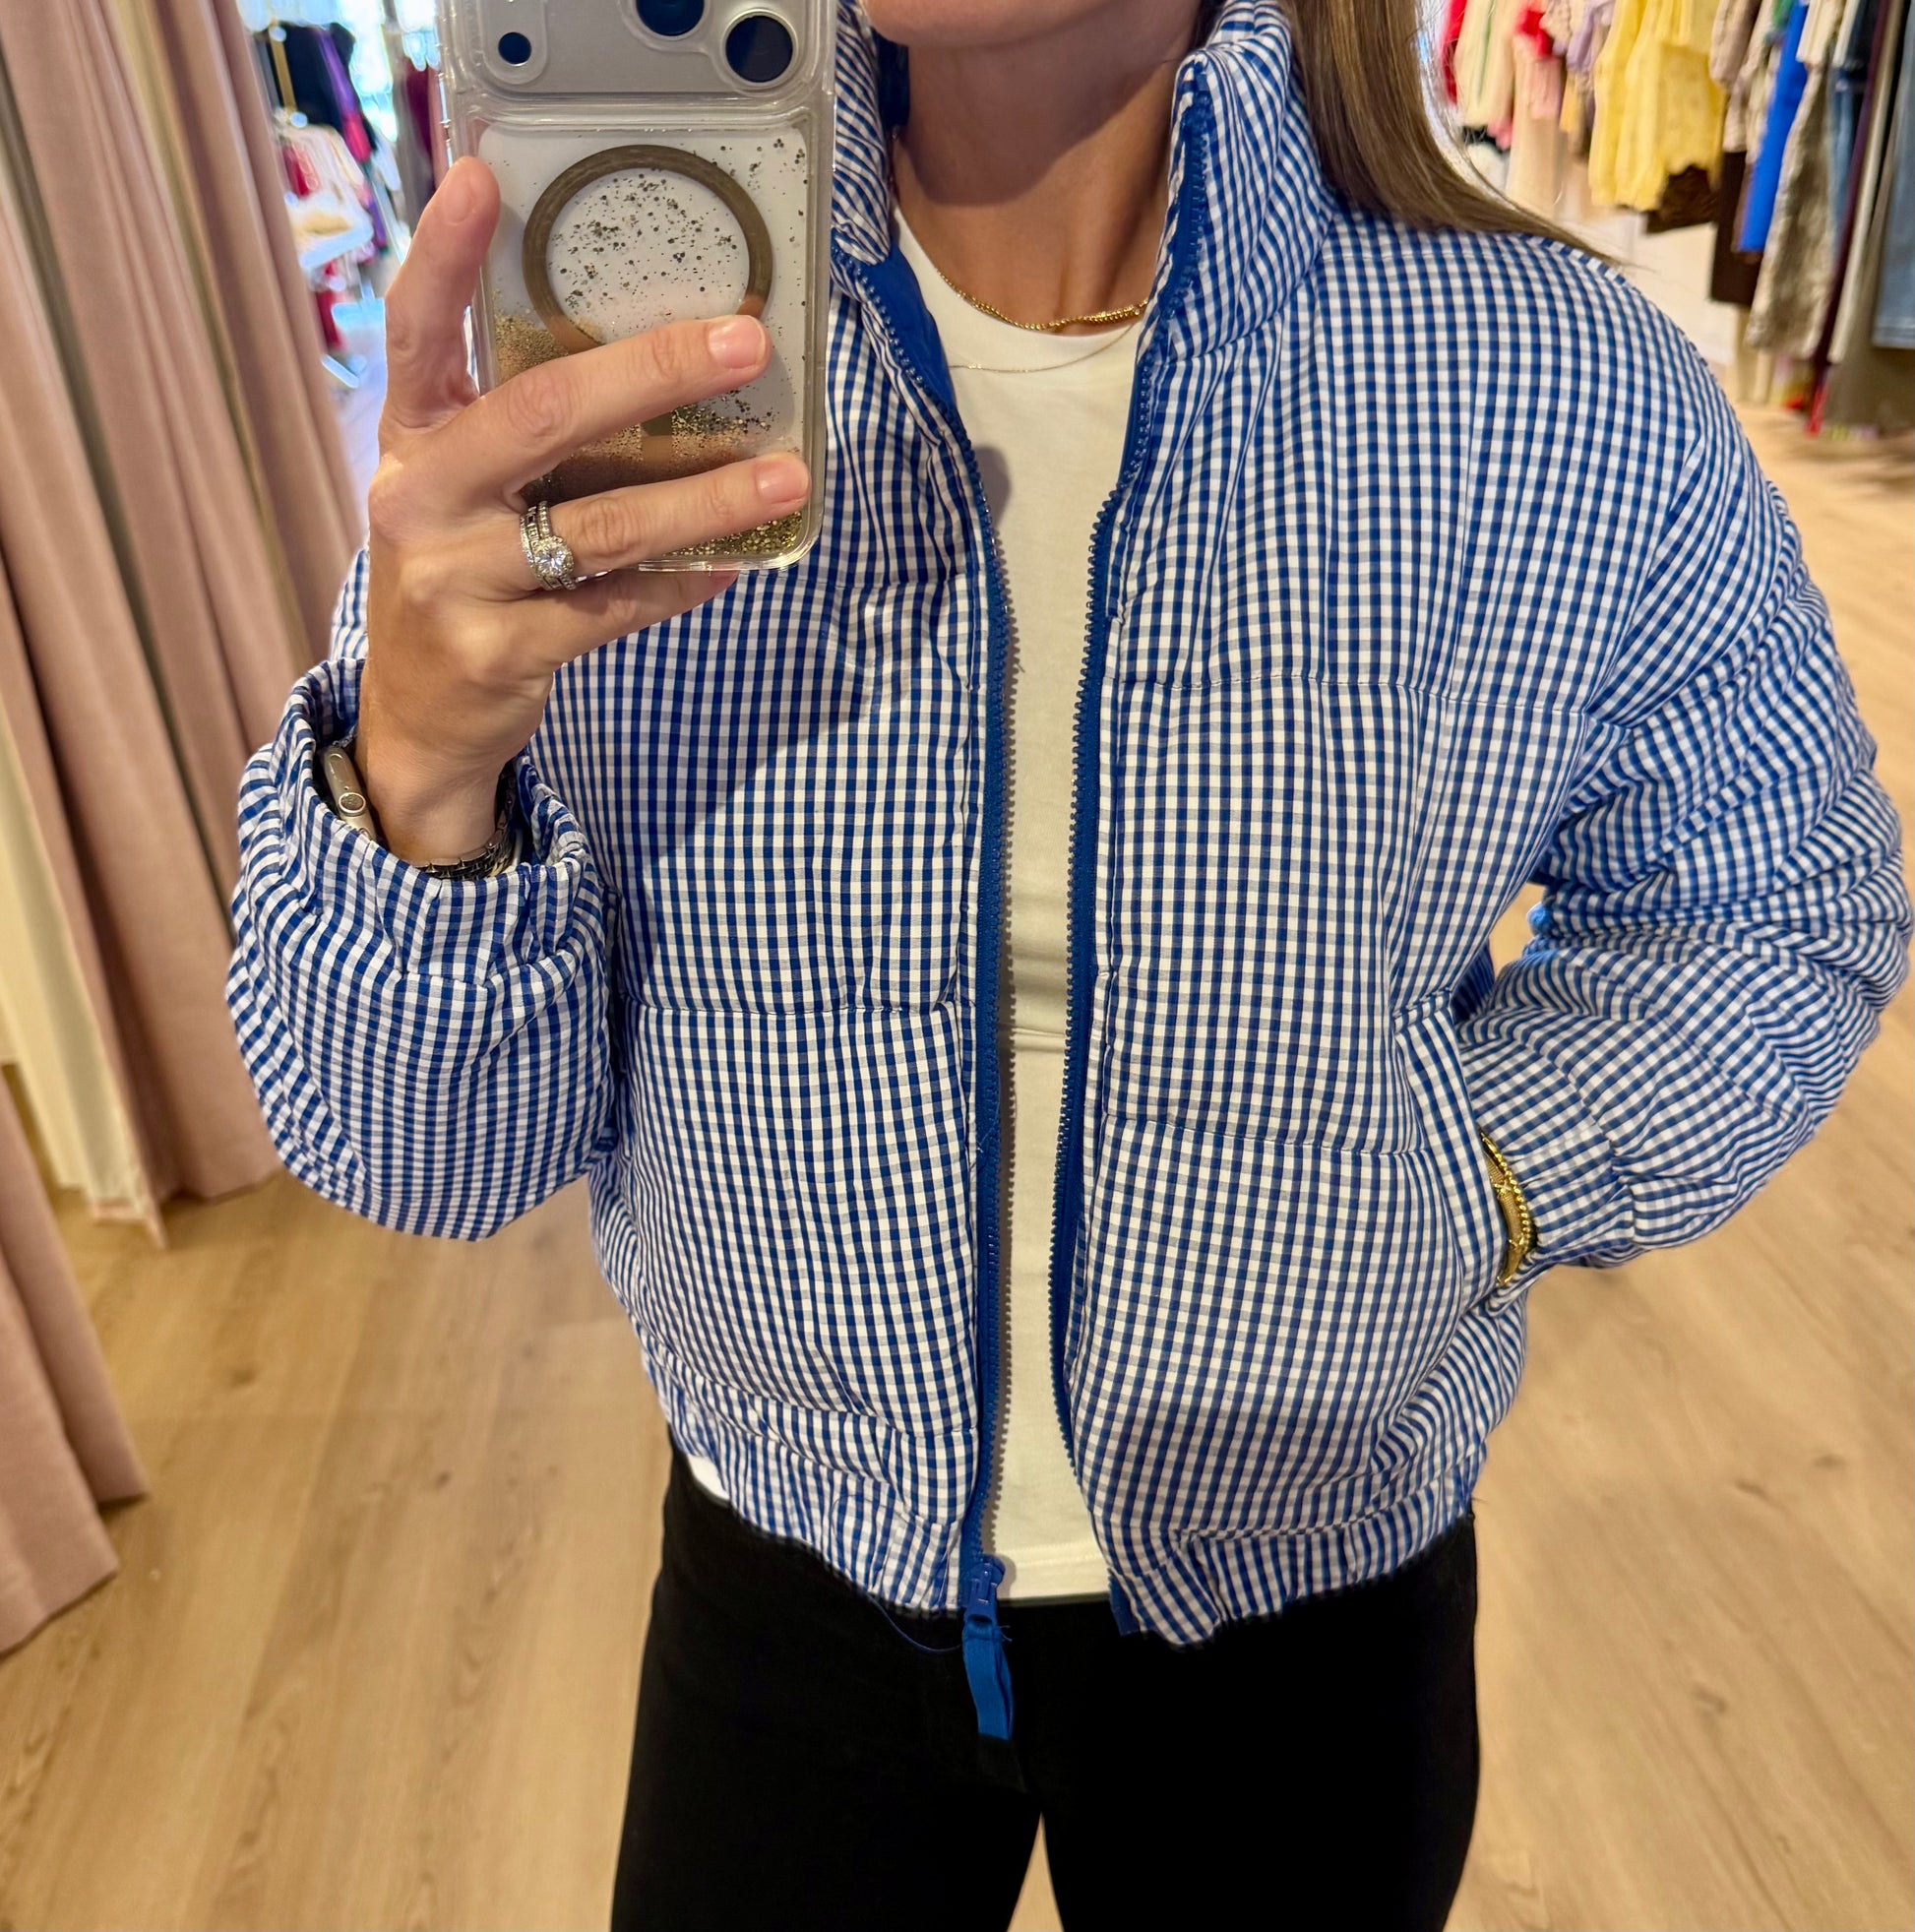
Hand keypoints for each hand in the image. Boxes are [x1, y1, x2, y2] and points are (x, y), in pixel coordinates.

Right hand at [355, 155, 809, 863]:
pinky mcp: (500, 652)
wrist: (417, 712)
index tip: (485, 177)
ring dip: (704, 499)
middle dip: (653, 372)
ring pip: (600, 525)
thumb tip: (653, 353)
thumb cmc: (460, 568)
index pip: (415, 326)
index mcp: (410, 435)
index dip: (445, 252)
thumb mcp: (459, 485)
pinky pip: (615, 608)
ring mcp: (455, 579)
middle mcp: (419, 496)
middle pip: (542, 413)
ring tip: (786, 476)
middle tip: (747, 342)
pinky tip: (737, 563)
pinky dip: (682, 584)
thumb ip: (518, 424)